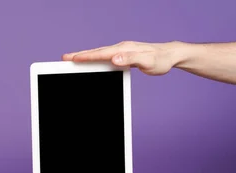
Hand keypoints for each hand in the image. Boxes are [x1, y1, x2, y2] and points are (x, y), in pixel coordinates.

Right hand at [62, 41, 178, 75]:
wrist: (170, 55)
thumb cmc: (160, 60)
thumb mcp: (147, 61)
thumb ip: (130, 59)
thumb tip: (113, 58)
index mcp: (123, 49)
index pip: (100, 54)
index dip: (85, 56)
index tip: (71, 59)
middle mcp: (120, 48)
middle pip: (96, 52)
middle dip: (79, 55)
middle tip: (64, 58)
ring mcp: (121, 51)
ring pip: (99, 54)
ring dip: (85, 57)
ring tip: (73, 60)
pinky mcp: (123, 55)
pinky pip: (106, 57)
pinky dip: (95, 59)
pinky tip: (92, 62)